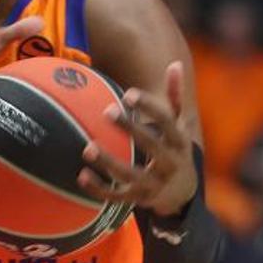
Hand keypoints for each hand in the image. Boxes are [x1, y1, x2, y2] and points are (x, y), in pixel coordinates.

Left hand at [76, 61, 198, 217]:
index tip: (128, 93)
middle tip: (107, 110)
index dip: (150, 107)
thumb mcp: (177, 125)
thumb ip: (174, 97)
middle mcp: (170, 164)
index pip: (167, 122)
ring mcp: (154, 184)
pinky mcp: (138, 199)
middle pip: (152, 146)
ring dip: (109, 162)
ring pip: (132, 175)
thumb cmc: (173, 148)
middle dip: (131, 129)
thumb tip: (174, 63)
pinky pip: (117, 197)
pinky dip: (99, 189)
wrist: (181, 193)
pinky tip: (80, 175)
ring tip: (87, 147)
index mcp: (179, 142)